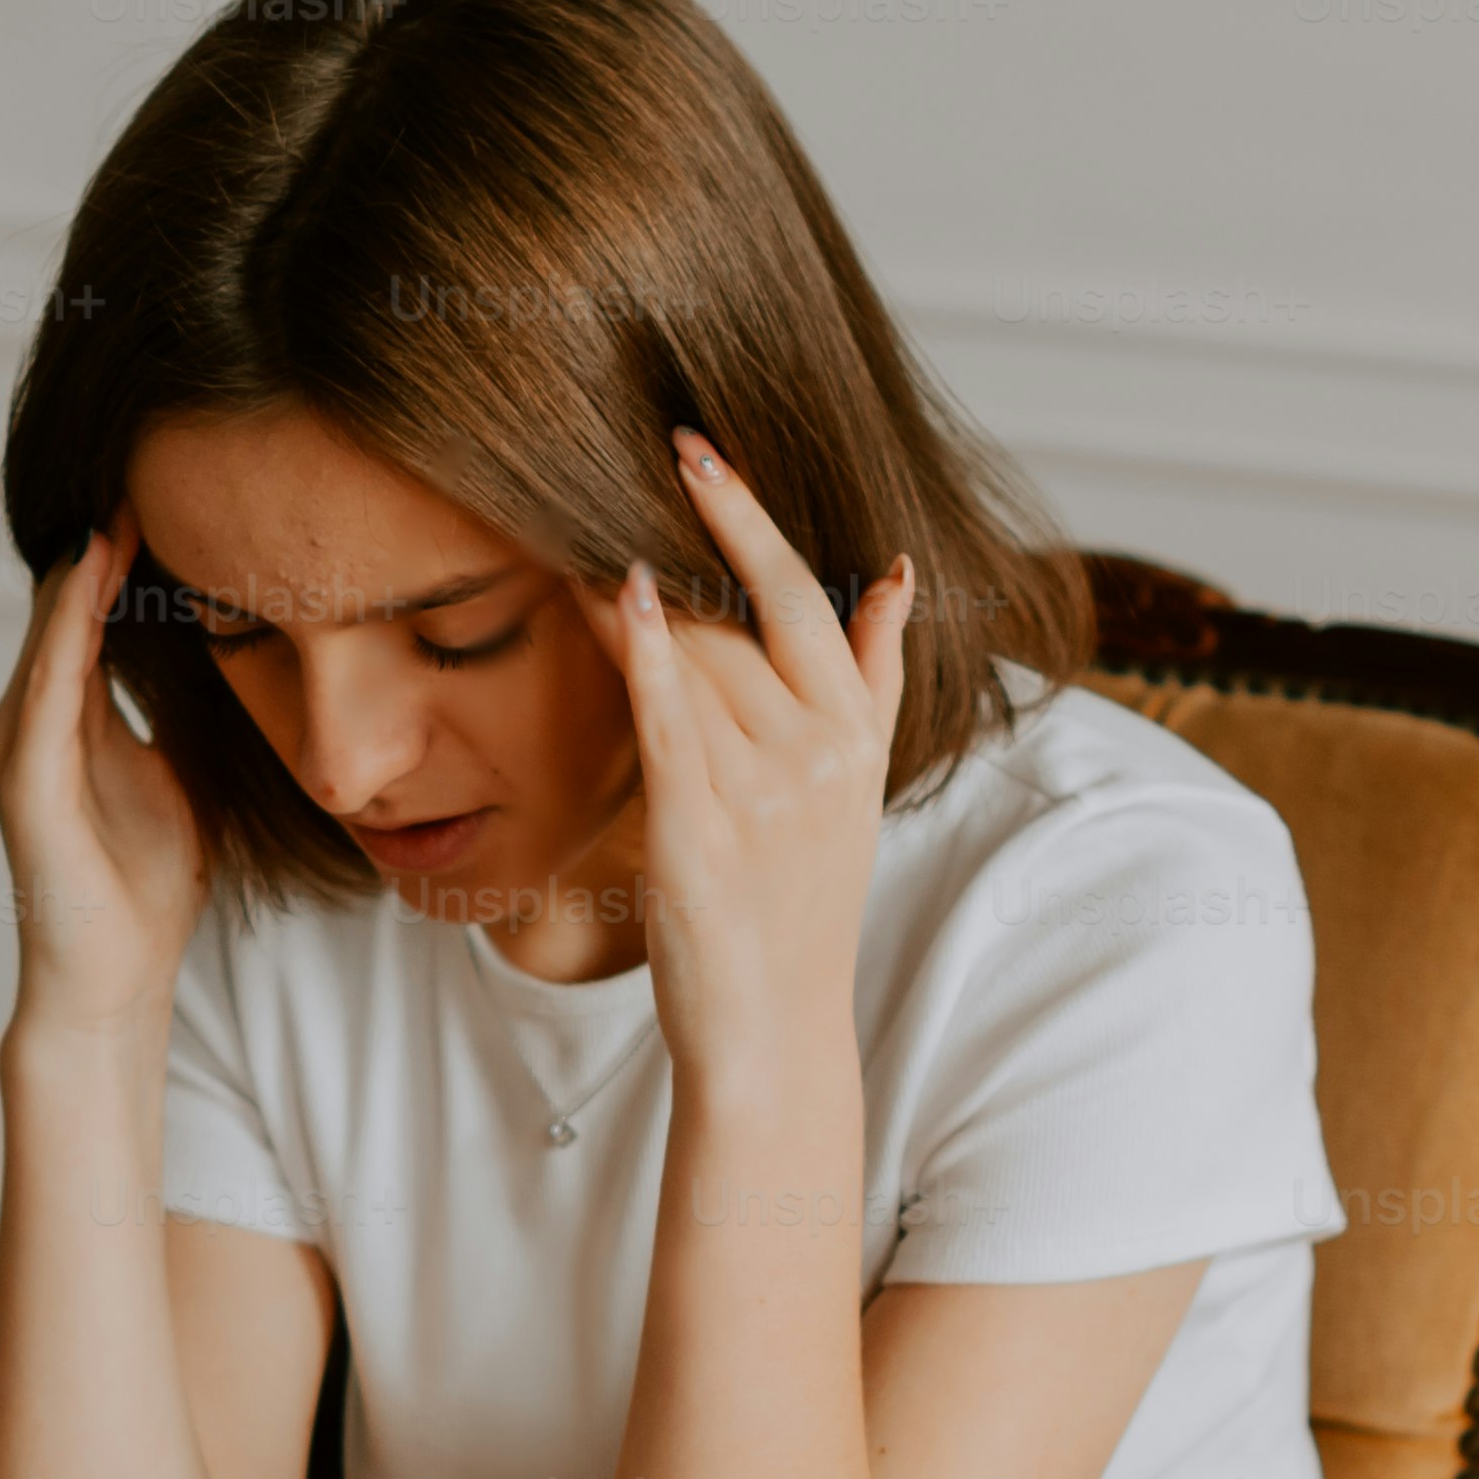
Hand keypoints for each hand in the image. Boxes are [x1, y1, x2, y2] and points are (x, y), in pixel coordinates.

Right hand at [0, 520, 206, 1042]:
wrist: (112, 982)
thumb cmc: (143, 889)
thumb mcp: (178, 777)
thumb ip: (178, 716)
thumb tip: (233, 657)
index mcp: (68, 720)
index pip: (94, 614)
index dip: (126, 553)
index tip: (170, 488)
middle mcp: (30, 722)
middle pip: (67, 607)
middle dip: (103, 541)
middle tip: (143, 460)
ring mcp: (19, 749)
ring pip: (54, 632)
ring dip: (86, 565)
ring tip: (123, 496)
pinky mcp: (26, 782)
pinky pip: (49, 683)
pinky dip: (70, 624)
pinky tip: (94, 573)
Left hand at [607, 431, 909, 1072]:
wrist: (775, 1029)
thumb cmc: (799, 902)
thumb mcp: (859, 784)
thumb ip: (874, 676)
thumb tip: (898, 572)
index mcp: (855, 733)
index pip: (809, 597)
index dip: (751, 519)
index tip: (701, 449)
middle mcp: (822, 754)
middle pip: (744, 618)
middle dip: (695, 533)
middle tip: (642, 452)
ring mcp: (767, 794)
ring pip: (701, 658)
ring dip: (639, 592)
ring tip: (579, 532)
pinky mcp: (706, 834)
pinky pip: (675, 722)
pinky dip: (650, 654)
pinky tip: (623, 597)